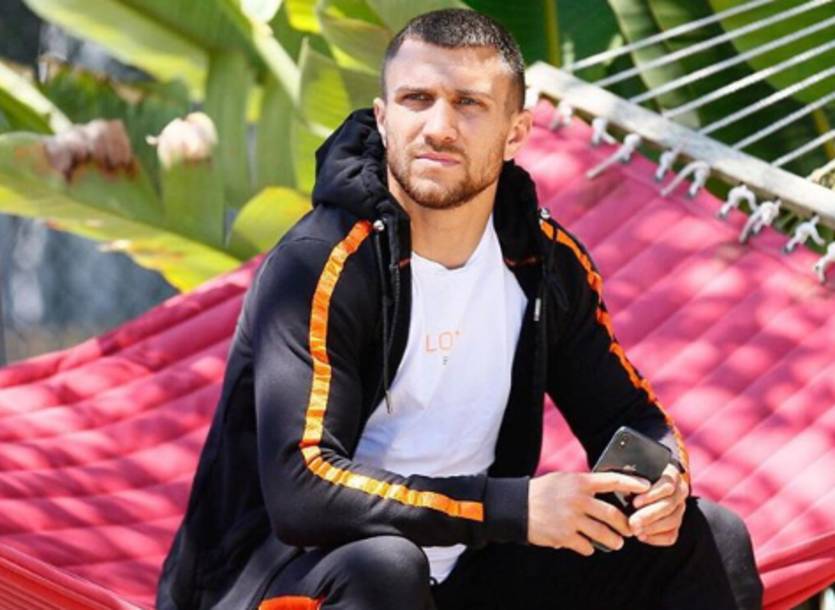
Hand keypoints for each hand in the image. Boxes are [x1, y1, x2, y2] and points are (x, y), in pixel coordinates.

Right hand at [528, 471, 650, 555]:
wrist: (516, 506)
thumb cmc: (542, 491)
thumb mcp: (563, 480)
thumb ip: (584, 484)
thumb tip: (608, 491)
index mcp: (579, 482)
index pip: (612, 481)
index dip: (632, 483)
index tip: (648, 487)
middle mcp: (578, 499)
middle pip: (613, 514)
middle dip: (626, 525)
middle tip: (630, 530)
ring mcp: (571, 519)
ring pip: (603, 534)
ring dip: (613, 541)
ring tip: (617, 543)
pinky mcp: (564, 536)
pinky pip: (586, 546)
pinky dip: (590, 548)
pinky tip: (589, 547)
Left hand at [628, 463, 688, 545]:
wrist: (645, 483)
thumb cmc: (637, 475)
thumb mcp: (634, 470)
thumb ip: (632, 476)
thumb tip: (624, 487)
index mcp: (672, 474)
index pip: (667, 485)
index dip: (652, 495)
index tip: (635, 502)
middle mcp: (679, 492)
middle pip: (669, 505)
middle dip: (649, 515)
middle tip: (633, 522)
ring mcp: (680, 509)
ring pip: (672, 521)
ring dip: (652, 528)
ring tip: (635, 530)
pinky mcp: (676, 525)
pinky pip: (671, 535)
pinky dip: (656, 538)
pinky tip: (642, 536)